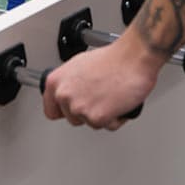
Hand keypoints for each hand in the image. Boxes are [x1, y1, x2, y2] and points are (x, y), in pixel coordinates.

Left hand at [42, 38, 159, 130]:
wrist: (133, 58)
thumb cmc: (112, 58)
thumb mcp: (80, 64)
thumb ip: (69, 82)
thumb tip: (71, 90)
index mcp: (55, 81)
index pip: (51, 110)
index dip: (64, 111)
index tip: (71, 110)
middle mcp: (64, 95)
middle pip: (72, 118)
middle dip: (86, 111)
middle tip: (99, 97)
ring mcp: (79, 108)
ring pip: (90, 123)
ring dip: (102, 115)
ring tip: (110, 96)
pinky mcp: (96, 118)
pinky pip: (108, 126)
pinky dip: (116, 118)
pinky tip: (119, 102)